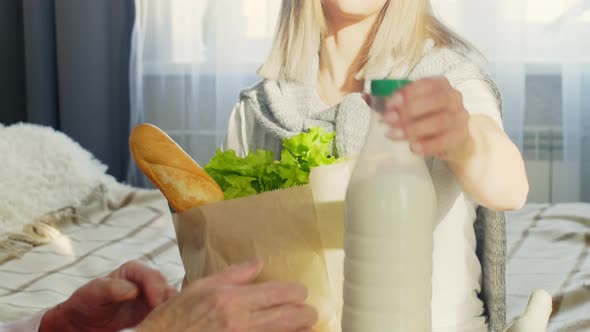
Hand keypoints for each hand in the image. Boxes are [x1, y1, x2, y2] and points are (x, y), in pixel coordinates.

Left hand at [40, 260, 175, 331]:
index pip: (152, 275)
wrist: (84, 323)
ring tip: (163, 322)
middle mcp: (148, 284)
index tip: (155, 302)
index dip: (156, 287)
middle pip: (167, 289)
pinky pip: (167, 316)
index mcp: (135, 272)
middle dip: (167, 301)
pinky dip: (167, 321)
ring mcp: (153, 301)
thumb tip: (132, 289)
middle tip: (163, 315)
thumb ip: (110, 288)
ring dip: (170, 312)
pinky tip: (161, 326)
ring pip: (172, 303)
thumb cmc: (87, 303)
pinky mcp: (154, 316)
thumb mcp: (93, 292)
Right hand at [136, 259, 317, 331]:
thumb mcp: (202, 287)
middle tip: (309, 311)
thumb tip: (258, 262)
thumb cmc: (177, 317)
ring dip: (300, 329)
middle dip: (306, 313)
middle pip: (293, 317)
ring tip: (305, 325)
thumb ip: (234, 274)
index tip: (300, 292)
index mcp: (234, 300)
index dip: (298, 292)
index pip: (282, 293)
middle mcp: (243, 322)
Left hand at [380, 77, 472, 160]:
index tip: (390, 103)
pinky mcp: (461, 137)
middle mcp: (453, 98)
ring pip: (440, 120)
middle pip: (435, 100)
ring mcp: (460, 117)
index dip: (407, 92)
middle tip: (388, 120)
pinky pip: (445, 141)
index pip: (426, 84)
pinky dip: (428, 145)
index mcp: (439, 84)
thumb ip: (390, 103)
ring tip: (394, 136)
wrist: (451, 138)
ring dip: (414, 128)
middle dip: (409, 110)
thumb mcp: (410, 107)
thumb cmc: (427, 117)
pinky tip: (413, 148)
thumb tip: (366, 98)